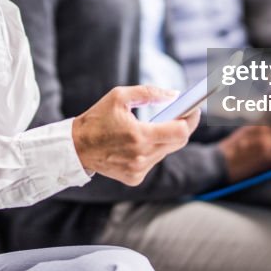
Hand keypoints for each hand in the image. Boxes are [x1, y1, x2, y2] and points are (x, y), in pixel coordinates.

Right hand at [72, 85, 198, 185]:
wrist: (75, 147)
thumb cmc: (97, 118)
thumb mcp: (120, 96)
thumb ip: (149, 92)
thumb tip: (174, 95)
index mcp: (138, 136)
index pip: (180, 132)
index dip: (191, 119)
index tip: (194, 108)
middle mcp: (141, 156)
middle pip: (178, 142)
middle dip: (183, 127)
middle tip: (185, 114)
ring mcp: (138, 170)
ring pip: (166, 152)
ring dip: (166, 138)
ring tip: (161, 125)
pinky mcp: (134, 178)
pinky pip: (153, 162)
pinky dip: (153, 150)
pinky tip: (142, 142)